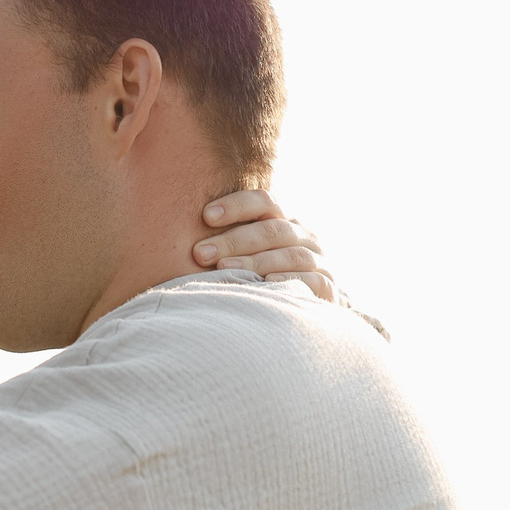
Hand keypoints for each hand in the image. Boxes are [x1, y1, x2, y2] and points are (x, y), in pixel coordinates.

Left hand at [191, 190, 338, 303]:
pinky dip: (288, 280)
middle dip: (233, 240)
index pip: (265, 201)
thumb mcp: (247, 254)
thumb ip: (226, 242)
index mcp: (284, 221)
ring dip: (255, 261)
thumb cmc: (262, 277)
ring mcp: (318, 261)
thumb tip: (181, 235)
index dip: (236, 205)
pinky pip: (312, 280)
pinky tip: (266, 283)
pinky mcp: (328, 287)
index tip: (205, 216)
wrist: (307, 307)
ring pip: (290, 254)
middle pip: (272, 229)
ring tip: (223, 270)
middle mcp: (304, 236)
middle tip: (200, 253)